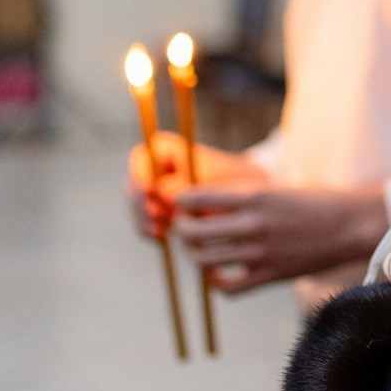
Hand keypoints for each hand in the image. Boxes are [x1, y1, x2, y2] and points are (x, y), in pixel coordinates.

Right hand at [124, 134, 264, 239]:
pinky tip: (161, 237)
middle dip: (139, 202)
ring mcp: (161, 192)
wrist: (255, 203)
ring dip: (143, 219)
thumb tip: (161, 191)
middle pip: (135, 181)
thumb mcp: (223, 182)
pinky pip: (148, 221)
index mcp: (177, 153)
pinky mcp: (164, 213)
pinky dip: (151, 230)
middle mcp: (164, 171)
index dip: (142, 170)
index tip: (149, 190)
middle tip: (156, 219)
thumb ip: (192, 183)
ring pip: (138, 204)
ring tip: (159, 232)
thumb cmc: (243, 184)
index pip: (147, 153)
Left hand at [171, 184, 388, 293]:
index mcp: (256, 197)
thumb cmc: (314, 202)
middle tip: (186, 226)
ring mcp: (261, 254)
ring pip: (205, 260)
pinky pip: (228, 287)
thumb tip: (203, 206)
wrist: (350, 225)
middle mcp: (255, 225)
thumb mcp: (276, 190)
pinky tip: (218, 273)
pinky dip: (216, 282)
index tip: (183, 203)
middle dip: (182, 229)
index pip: (199, 198)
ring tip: (198, 248)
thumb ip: (242, 199)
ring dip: (194, 254)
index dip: (182, 201)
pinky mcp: (270, 276)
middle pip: (194, 233)